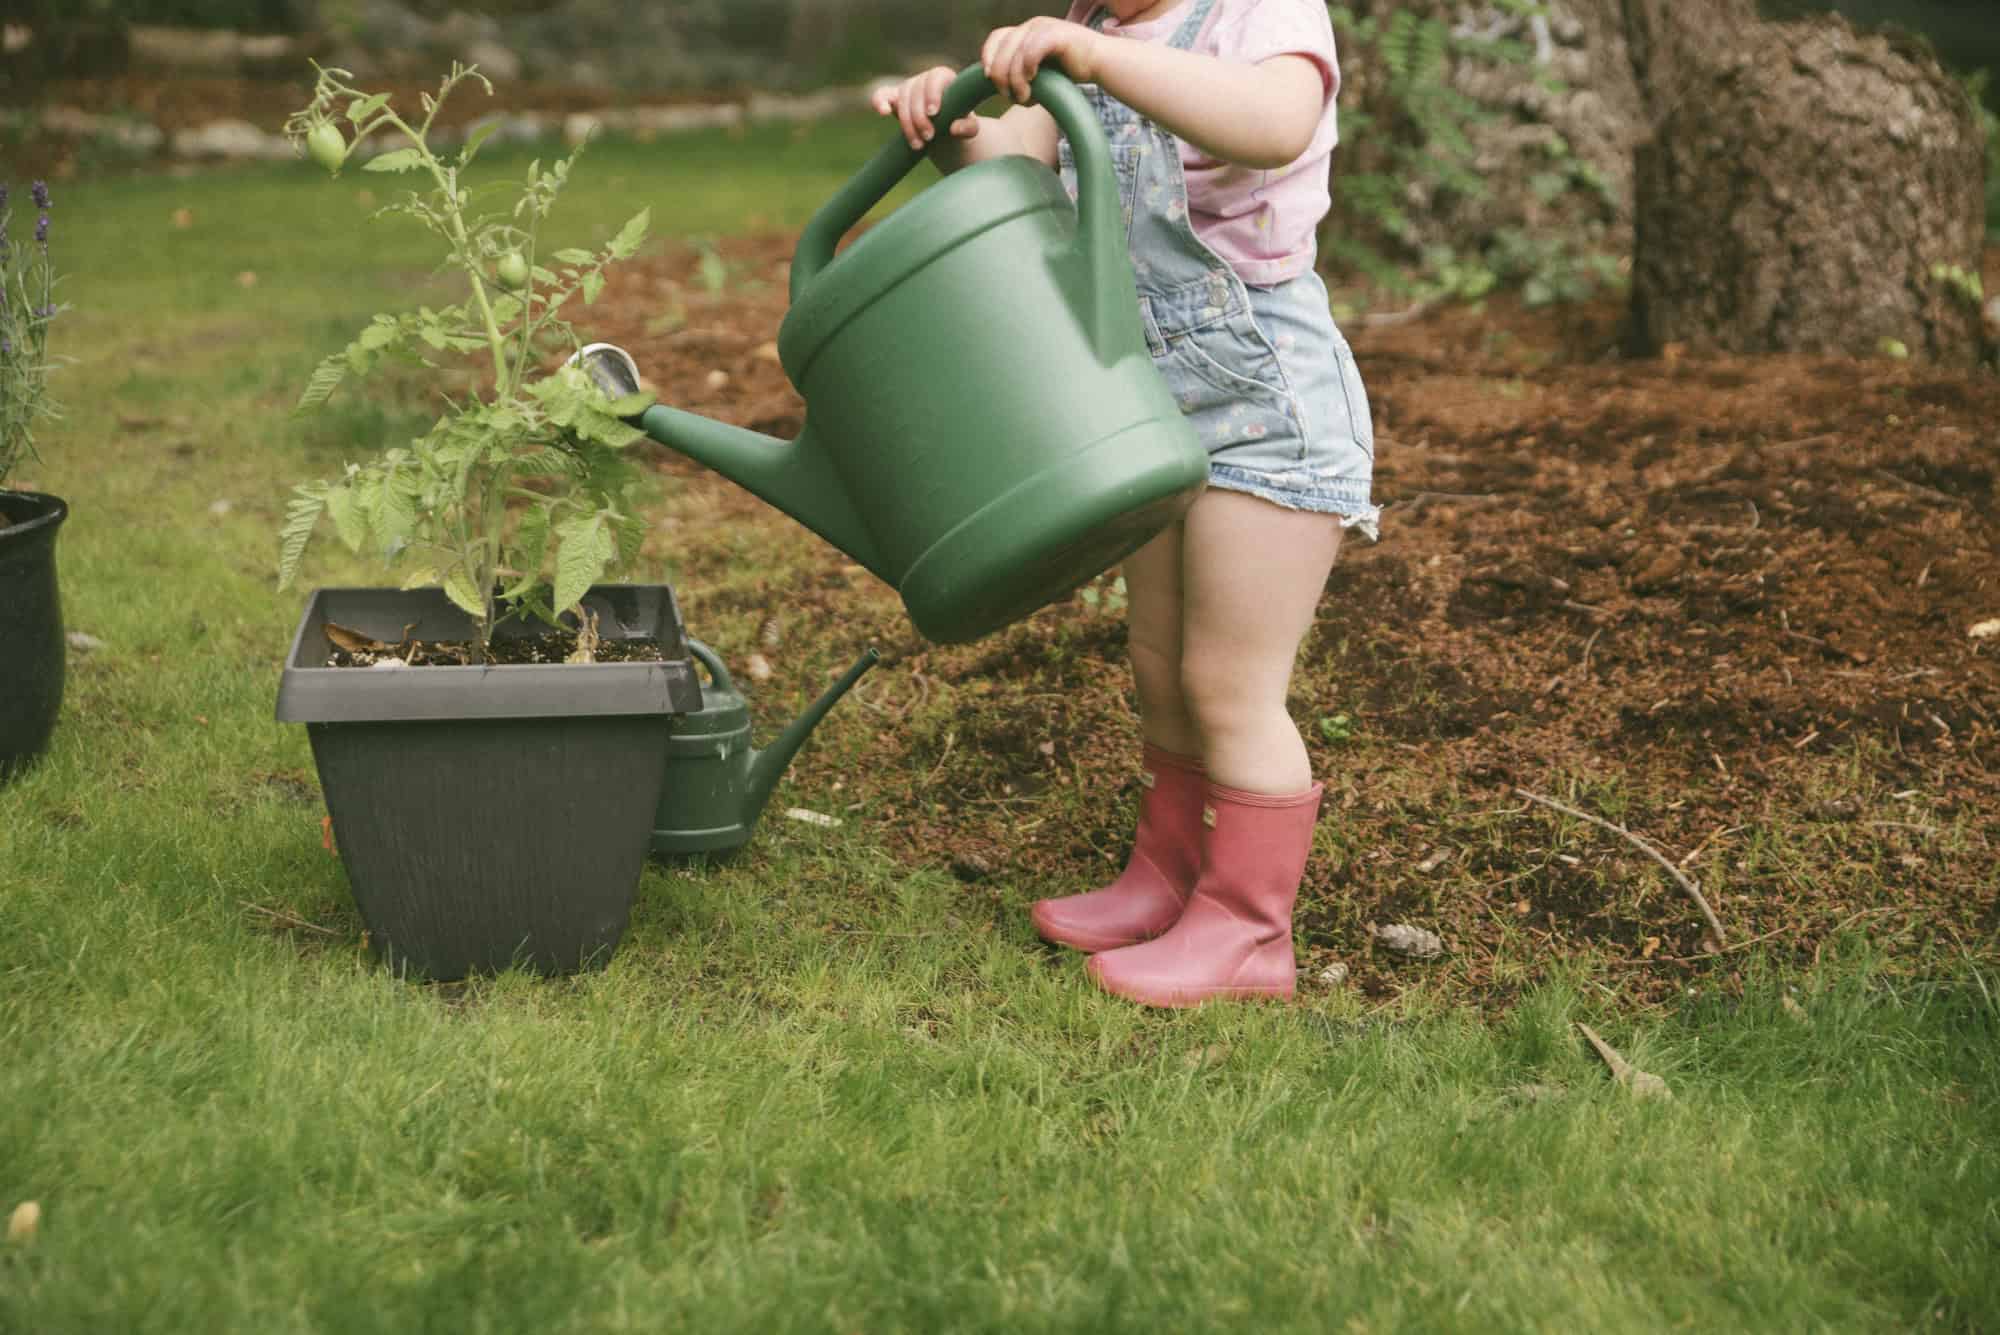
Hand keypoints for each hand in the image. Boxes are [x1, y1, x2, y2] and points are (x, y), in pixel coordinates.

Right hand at [870, 66, 979, 150]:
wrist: (945, 132)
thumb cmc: (960, 124)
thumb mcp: (970, 128)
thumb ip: (968, 127)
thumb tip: (954, 128)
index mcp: (944, 77)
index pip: (935, 78)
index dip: (933, 94)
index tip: (934, 113)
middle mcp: (924, 79)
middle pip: (916, 91)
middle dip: (920, 116)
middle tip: (930, 137)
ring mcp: (907, 87)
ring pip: (902, 100)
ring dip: (907, 124)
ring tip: (918, 145)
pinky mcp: (894, 98)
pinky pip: (882, 95)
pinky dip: (879, 101)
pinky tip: (883, 112)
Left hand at [981, 18, 1104, 104]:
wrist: (1099, 63)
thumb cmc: (1070, 72)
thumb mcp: (1041, 74)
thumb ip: (1023, 77)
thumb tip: (1007, 93)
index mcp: (1026, 31)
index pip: (996, 38)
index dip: (988, 57)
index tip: (987, 79)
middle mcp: (1032, 26)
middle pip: (1002, 47)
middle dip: (1000, 75)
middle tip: (1007, 96)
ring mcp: (1044, 27)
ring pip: (1015, 53)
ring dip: (1015, 79)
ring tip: (1023, 97)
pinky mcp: (1056, 35)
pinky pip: (1031, 51)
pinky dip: (1027, 67)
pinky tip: (1032, 80)